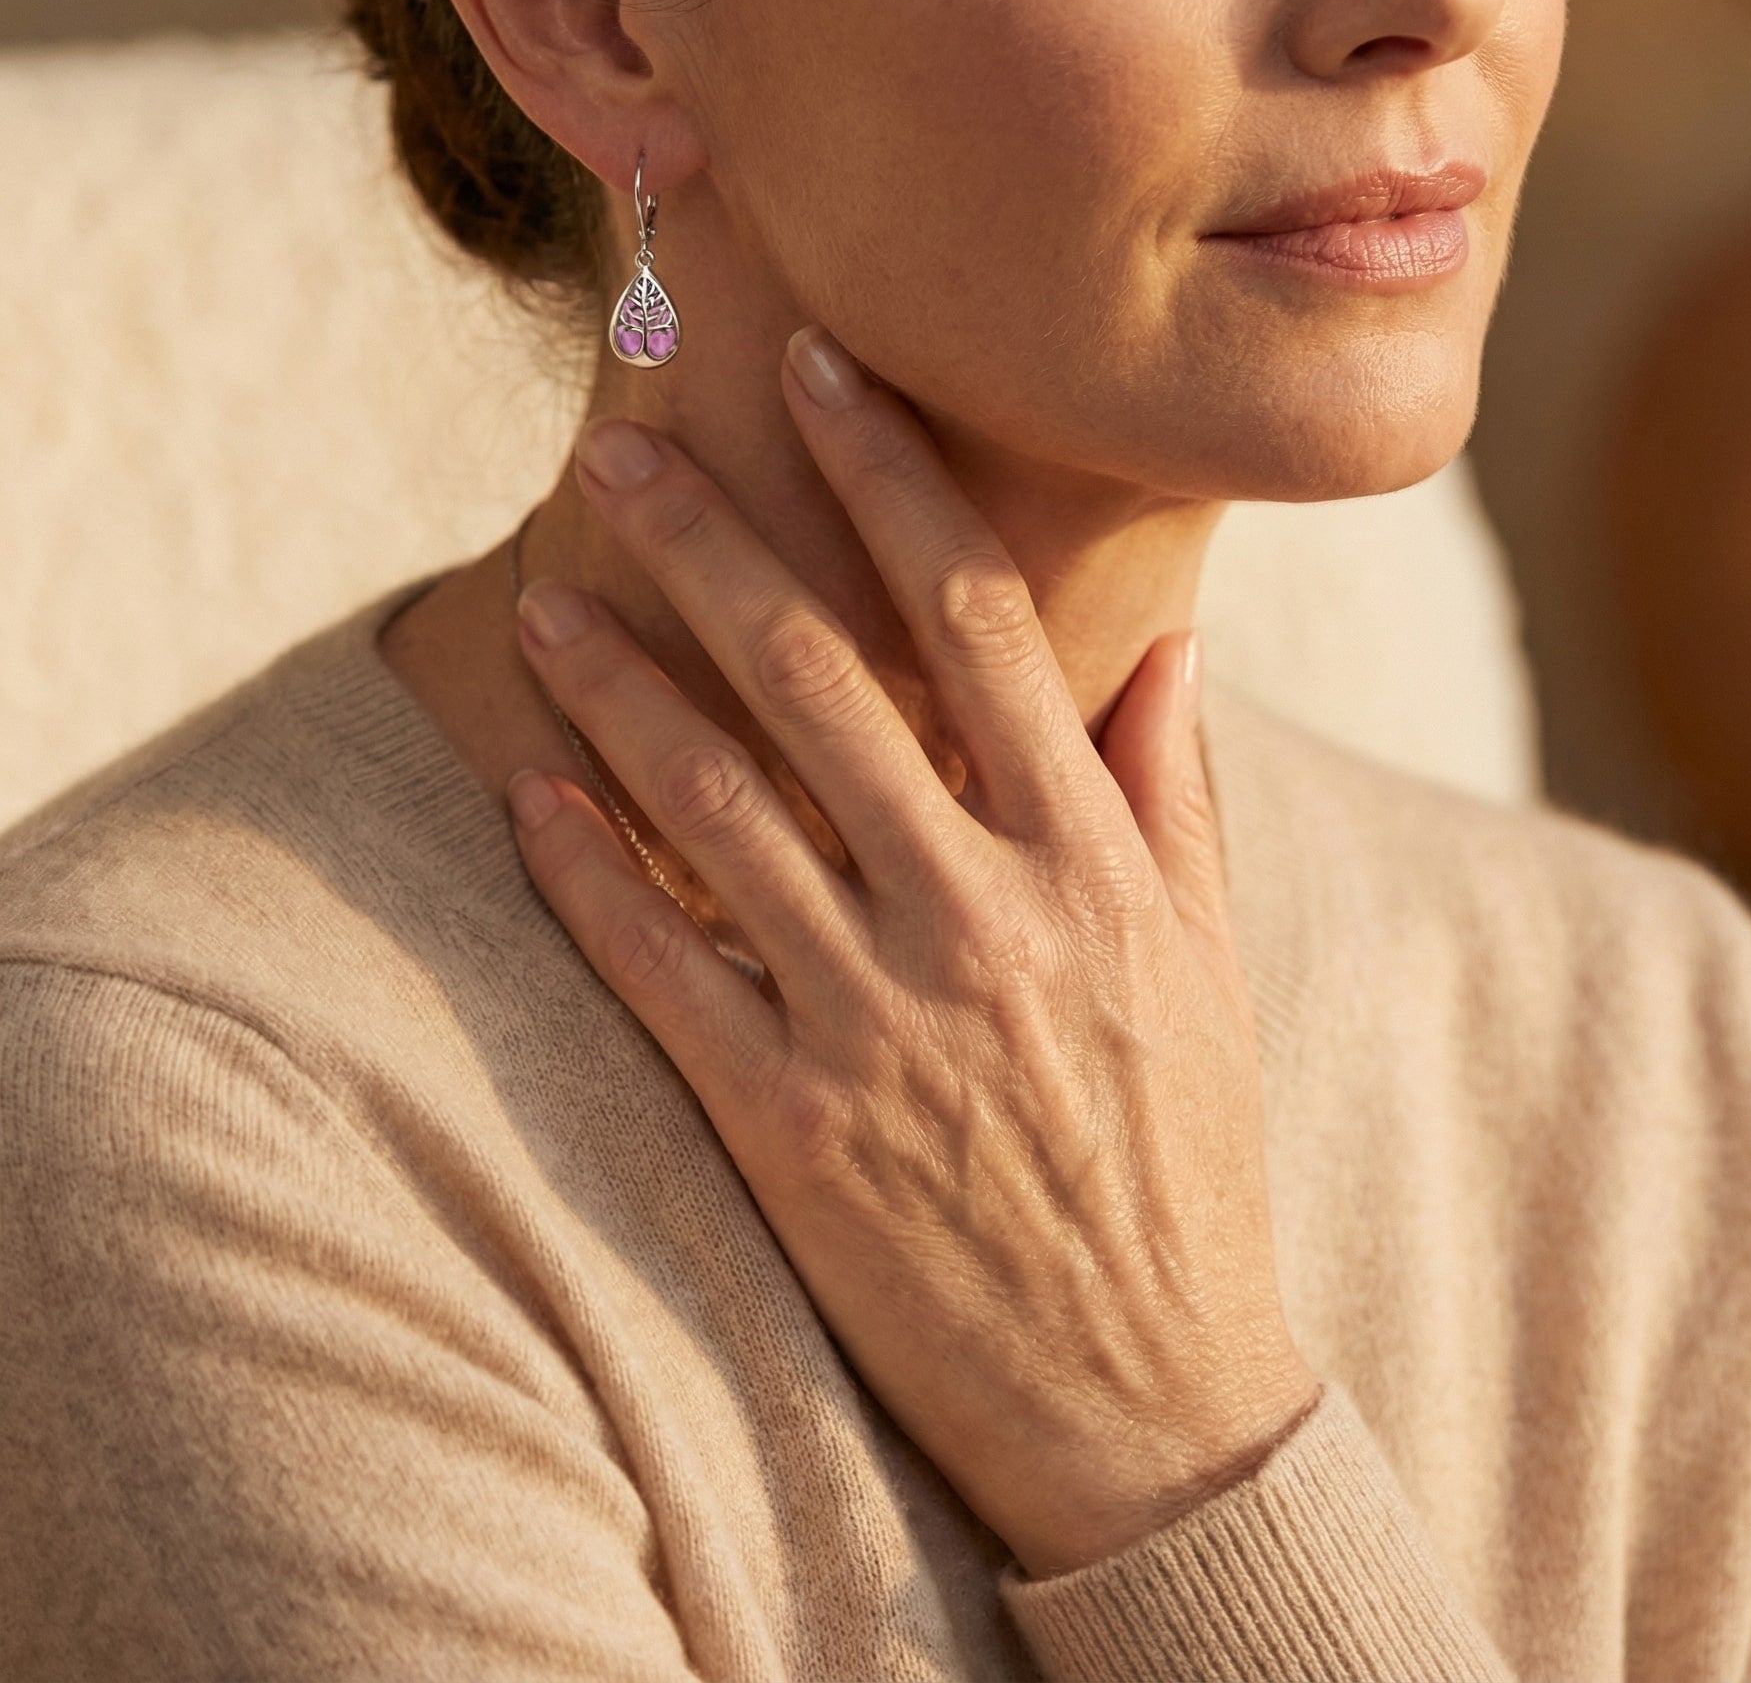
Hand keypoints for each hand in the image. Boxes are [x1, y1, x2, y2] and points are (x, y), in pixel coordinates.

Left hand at [506, 326, 1317, 1578]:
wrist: (1149, 1399)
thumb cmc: (1181, 1158)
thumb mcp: (1205, 961)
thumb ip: (1168, 788)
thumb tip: (1160, 639)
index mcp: (1091, 855)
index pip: (982, 617)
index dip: (893, 476)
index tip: (824, 368)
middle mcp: (985, 914)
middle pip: (824, 676)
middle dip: (711, 541)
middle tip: (616, 450)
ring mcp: (882, 1020)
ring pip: (719, 805)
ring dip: (618, 686)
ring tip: (542, 597)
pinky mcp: (793, 1126)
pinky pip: (665, 971)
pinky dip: (587, 874)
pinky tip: (527, 791)